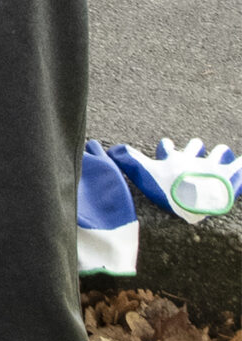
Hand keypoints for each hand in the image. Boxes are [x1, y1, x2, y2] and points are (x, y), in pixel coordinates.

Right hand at [108, 138, 240, 223]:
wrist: (195, 197)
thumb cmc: (168, 187)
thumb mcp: (144, 173)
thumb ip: (129, 161)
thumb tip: (111, 148)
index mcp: (174, 160)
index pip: (169, 150)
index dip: (167, 147)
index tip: (167, 143)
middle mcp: (194, 161)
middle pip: (195, 150)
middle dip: (196, 148)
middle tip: (198, 144)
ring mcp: (212, 168)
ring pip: (218, 156)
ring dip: (220, 153)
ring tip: (224, 150)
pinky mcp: (229, 178)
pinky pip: (239, 170)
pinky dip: (240, 166)